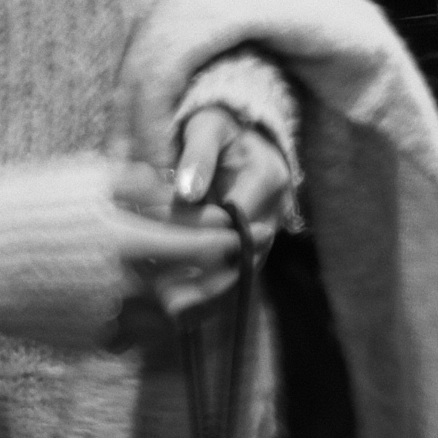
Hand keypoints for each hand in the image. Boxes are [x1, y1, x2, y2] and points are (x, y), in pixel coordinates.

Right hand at [0, 160, 247, 352]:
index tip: (245, 224)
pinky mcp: (85, 344)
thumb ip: (140, 183)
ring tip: (217, 281)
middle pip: (195, 288)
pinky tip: (169, 302)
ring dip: (200, 302)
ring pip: (172, 320)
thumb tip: (181, 191)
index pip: (196, 244)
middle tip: (245, 256)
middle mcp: (116, 286)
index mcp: (119, 238)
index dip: (228, 236)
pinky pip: (138, 339)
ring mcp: (100, 321)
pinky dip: (160, 322)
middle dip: (228, 272)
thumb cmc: (24, 206)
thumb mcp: (85, 176)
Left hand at [114, 114, 291, 322]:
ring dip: (208, 295)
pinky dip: (210, 294)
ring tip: (169, 310)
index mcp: (267, 178)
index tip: (164, 251)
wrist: (237, 134)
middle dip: (207, 281)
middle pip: (244, 257)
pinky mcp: (253, 246)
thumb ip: (198, 156)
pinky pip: (235, 277)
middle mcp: (273, 210)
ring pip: (242, 274)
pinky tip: (179, 308)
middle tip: (166, 298)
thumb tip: (187, 191)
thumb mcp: (207, 129)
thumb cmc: (217, 127)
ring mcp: (266, 232)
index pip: (236, 220)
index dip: (201, 238)